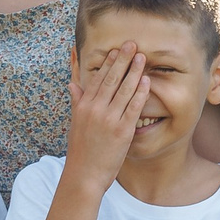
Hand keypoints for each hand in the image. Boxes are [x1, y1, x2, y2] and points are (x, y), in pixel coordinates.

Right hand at [67, 42, 147, 185]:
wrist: (84, 176)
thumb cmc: (80, 151)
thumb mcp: (75, 123)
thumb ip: (77, 101)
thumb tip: (73, 84)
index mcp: (83, 106)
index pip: (97, 79)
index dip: (108, 63)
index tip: (116, 50)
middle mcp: (95, 109)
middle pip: (111, 79)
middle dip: (122, 59)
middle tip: (132, 44)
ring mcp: (108, 119)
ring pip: (124, 90)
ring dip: (134, 71)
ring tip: (142, 57)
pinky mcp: (122, 131)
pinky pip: (134, 107)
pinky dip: (140, 92)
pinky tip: (147, 81)